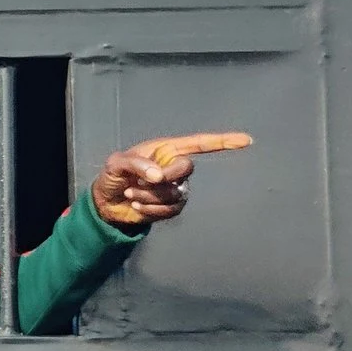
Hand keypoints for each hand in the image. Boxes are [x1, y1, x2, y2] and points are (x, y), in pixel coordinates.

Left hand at [90, 132, 250, 226]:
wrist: (106, 203)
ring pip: (175, 193)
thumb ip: (135, 164)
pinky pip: (171, 210)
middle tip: (142, 181)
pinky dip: (151, 209)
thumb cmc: (112, 176)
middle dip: (165, 176)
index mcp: (165, 150)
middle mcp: (174, 167)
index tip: (246, 140)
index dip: (222, 141)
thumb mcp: (116, 164)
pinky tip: (137, 206)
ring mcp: (175, 187)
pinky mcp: (172, 206)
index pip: (198, 144)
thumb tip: (159, 176)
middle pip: (186, 169)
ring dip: (149, 196)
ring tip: (131, 194)